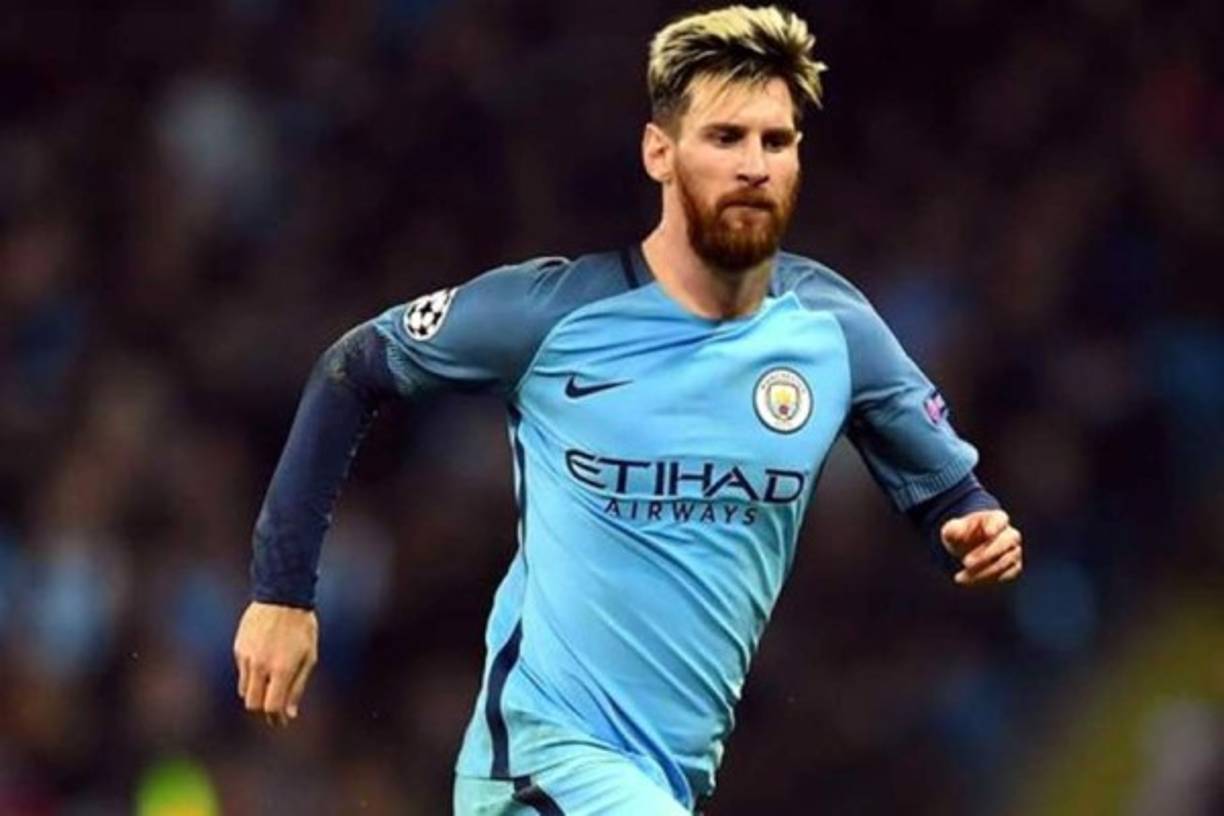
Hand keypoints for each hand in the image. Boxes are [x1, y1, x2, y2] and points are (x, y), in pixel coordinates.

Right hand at [233, 601, 318, 725]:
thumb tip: (289, 713)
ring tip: (272, 682)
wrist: (282, 596)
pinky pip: (242, 671)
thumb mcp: (308, 657)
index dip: (276, 718)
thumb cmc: (302, 627)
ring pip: (245, 689)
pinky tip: (264, 663)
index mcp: (281, 669)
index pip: (271, 706)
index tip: (281, 721)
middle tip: (275, 708)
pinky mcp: (238, 648)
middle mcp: (260, 665)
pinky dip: (252, 675)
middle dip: (263, 709)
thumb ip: (298, 687)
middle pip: (252, 704)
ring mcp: (247, 657)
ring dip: (257, 691)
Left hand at [940, 509, 1022, 585]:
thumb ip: (953, 528)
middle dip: (985, 554)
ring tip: (959, 577)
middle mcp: (1011, 534)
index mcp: (997, 518)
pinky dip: (986, 579)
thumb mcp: (952, 529)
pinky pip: (1004, 575)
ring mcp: (1014, 551)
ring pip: (1003, 562)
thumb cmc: (962, 534)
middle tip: (965, 562)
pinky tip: (968, 581)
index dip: (996, 526)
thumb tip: (958, 531)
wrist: (968, 548)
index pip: (1000, 519)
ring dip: (981, 571)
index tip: (988, 532)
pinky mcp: (1014, 568)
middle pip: (1004, 542)